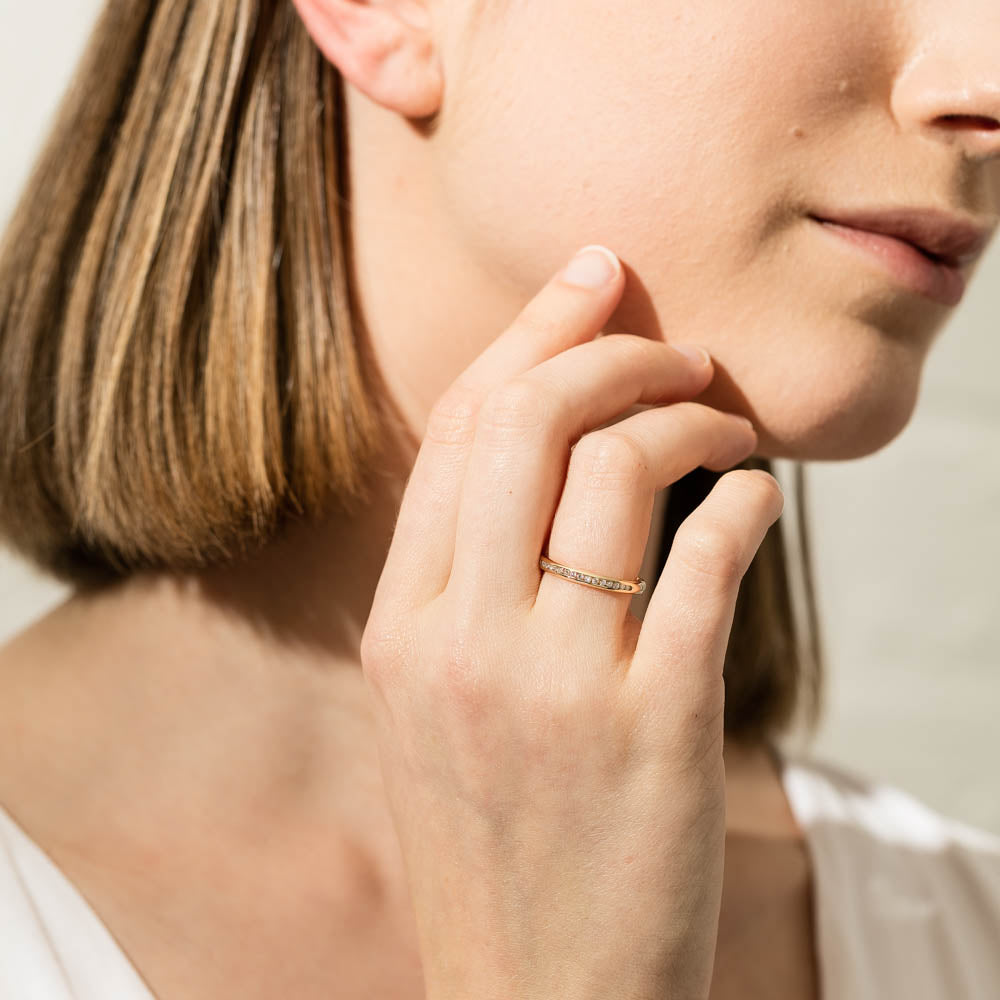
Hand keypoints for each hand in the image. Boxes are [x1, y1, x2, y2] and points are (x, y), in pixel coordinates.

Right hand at [360, 245, 783, 999]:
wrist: (535, 996)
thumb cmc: (496, 838)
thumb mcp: (437, 704)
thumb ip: (466, 584)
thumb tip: (548, 458)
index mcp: (403, 626)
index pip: (459, 431)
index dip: (530, 336)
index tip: (590, 281)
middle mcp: (465, 639)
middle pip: (532, 421)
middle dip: (614, 349)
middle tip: (673, 345)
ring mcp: (555, 682)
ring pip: (621, 469)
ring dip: (691, 418)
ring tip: (725, 425)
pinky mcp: (655, 725)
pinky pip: (707, 559)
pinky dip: (746, 503)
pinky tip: (758, 498)